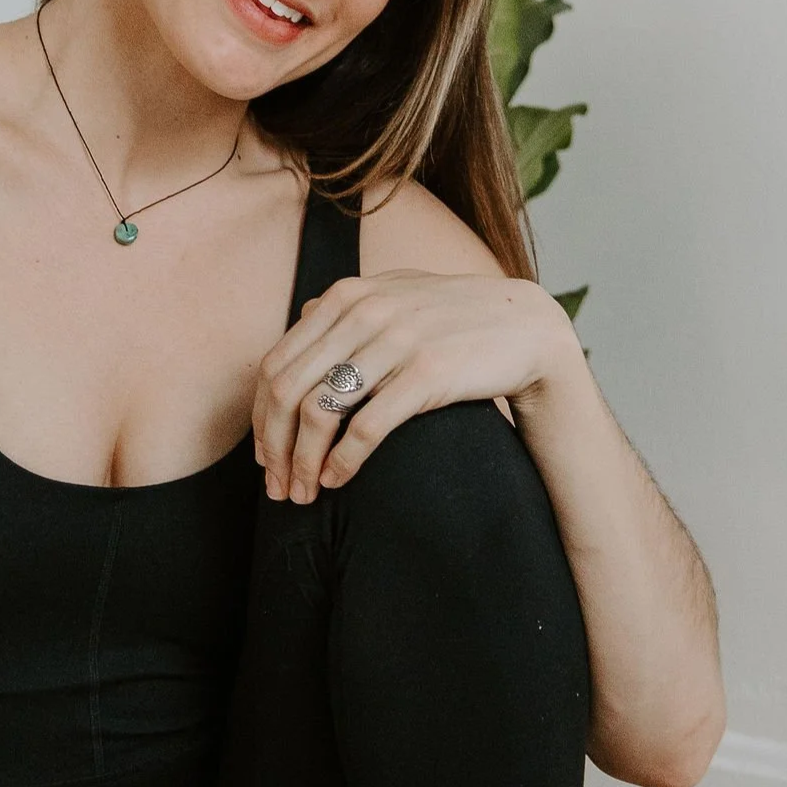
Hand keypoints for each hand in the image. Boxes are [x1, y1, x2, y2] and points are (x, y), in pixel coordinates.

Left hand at [252, 269, 579, 502]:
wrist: (524, 327)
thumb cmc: (455, 318)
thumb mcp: (397, 294)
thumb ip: (349, 304)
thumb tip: (303, 313)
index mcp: (345, 295)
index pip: (275, 364)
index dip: (261, 419)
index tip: (264, 458)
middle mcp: (363, 312)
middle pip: (287, 391)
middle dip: (275, 448)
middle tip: (278, 487)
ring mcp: (396, 341)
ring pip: (319, 412)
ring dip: (303, 462)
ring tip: (305, 492)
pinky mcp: (427, 373)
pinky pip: (365, 426)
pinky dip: (342, 460)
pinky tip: (337, 480)